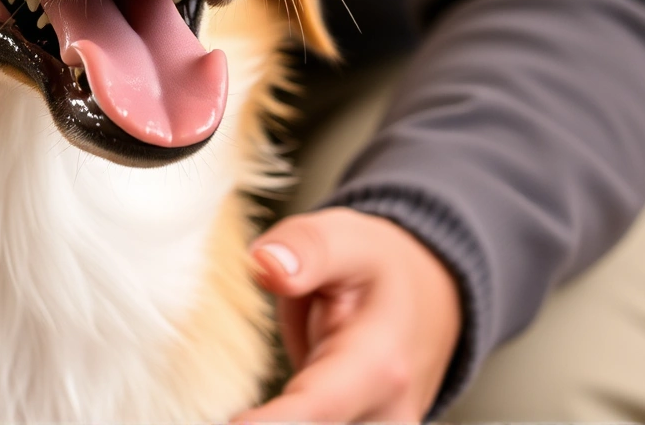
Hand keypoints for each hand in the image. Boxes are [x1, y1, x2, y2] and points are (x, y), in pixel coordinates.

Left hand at [241, 207, 462, 422]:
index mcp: (377, 365)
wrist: (431, 301)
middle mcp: (384, 418)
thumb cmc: (378, 270)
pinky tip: (255, 416)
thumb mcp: (347, 238)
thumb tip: (266, 265)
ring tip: (229, 412)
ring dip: (275, 421)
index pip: (316, 411)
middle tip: (213, 415)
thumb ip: (306, 249)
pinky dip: (283, 422)